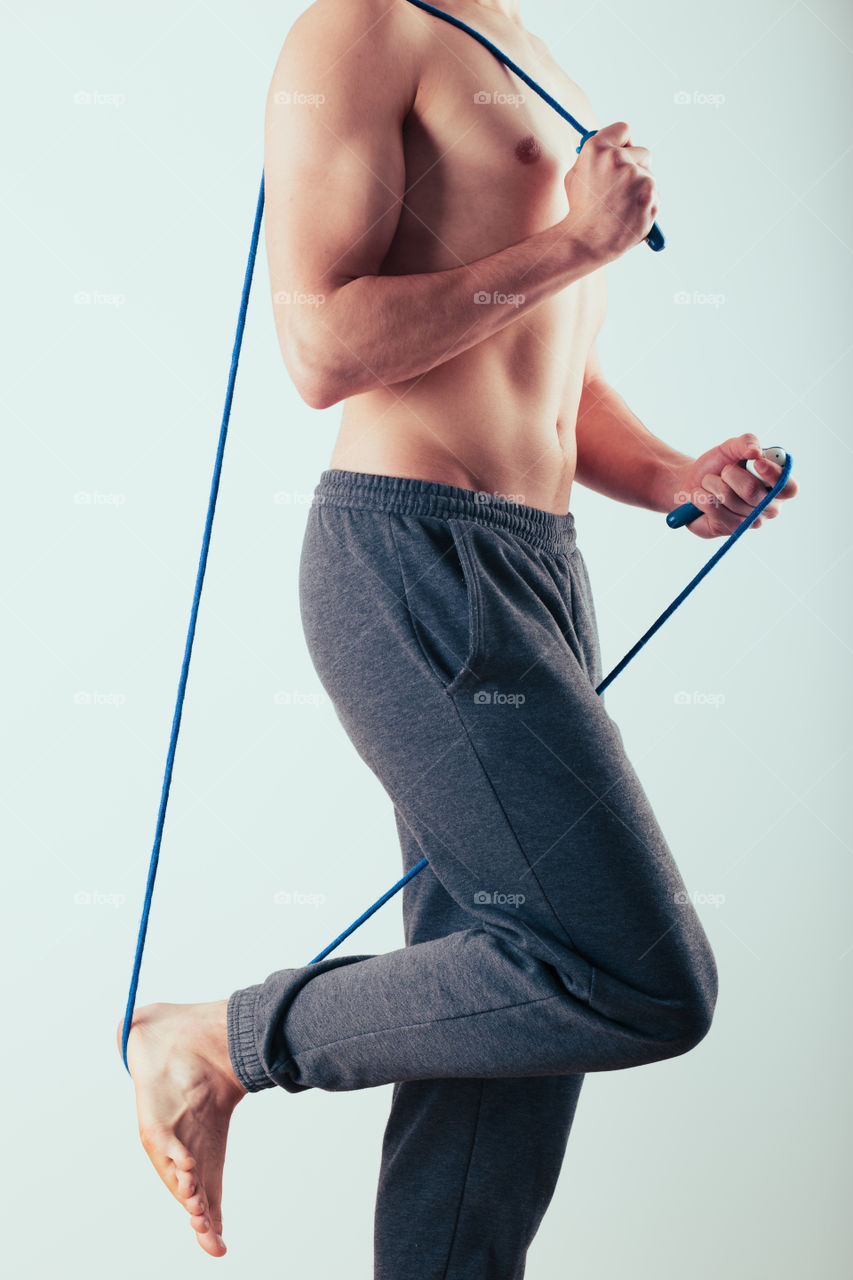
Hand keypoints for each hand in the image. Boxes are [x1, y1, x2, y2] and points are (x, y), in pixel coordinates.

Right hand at [562, 121, 658, 263]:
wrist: (585, 242)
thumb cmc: (579, 211)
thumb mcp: (576, 175)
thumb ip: (596, 157)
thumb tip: (614, 147)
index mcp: (596, 149)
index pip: (624, 129)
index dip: (624, 143)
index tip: (622, 154)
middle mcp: (618, 158)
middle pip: (643, 152)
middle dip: (636, 167)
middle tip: (621, 188)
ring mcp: (637, 176)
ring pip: (649, 176)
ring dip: (640, 189)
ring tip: (621, 208)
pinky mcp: (650, 195)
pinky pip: (654, 195)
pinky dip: (646, 205)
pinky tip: (629, 216)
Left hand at [667, 433, 798, 539]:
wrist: (692, 483)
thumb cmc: (718, 466)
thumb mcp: (731, 448)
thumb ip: (746, 442)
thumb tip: (756, 451)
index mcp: (778, 486)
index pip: (789, 488)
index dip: (774, 475)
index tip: (757, 462)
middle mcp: (770, 507)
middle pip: (752, 492)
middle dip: (730, 474)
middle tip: (723, 471)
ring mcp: (751, 522)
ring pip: (730, 499)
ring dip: (712, 484)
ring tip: (709, 482)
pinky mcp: (732, 530)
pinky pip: (715, 511)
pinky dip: (702, 497)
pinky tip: (701, 495)